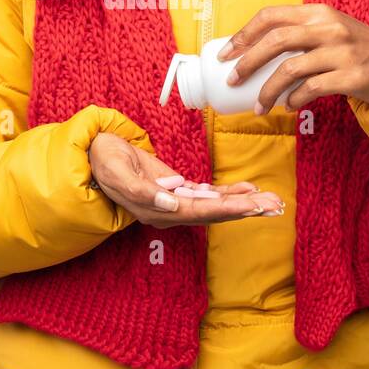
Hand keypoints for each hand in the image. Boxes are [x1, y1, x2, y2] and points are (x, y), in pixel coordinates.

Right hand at [87, 132, 285, 228]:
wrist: (93, 155)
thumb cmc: (103, 161)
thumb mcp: (115, 171)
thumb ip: (141, 191)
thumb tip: (170, 203)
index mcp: (157, 210)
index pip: (199, 212)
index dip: (227, 210)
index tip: (252, 207)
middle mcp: (170, 211)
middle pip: (214, 212)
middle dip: (245, 209)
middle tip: (275, 207)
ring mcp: (174, 201)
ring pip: (215, 205)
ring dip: (243, 202)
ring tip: (271, 201)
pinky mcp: (176, 190)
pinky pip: (207, 194)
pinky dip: (229, 192)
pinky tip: (248, 190)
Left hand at [216, 3, 368, 111]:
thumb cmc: (356, 49)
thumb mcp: (330, 29)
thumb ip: (300, 32)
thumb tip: (253, 53)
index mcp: (318, 12)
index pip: (271, 16)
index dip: (244, 34)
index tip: (225, 54)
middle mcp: (329, 27)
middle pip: (276, 41)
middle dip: (247, 62)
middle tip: (231, 80)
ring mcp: (342, 51)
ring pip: (290, 69)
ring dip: (268, 91)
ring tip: (258, 107)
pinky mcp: (352, 75)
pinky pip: (312, 89)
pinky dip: (294, 100)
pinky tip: (287, 107)